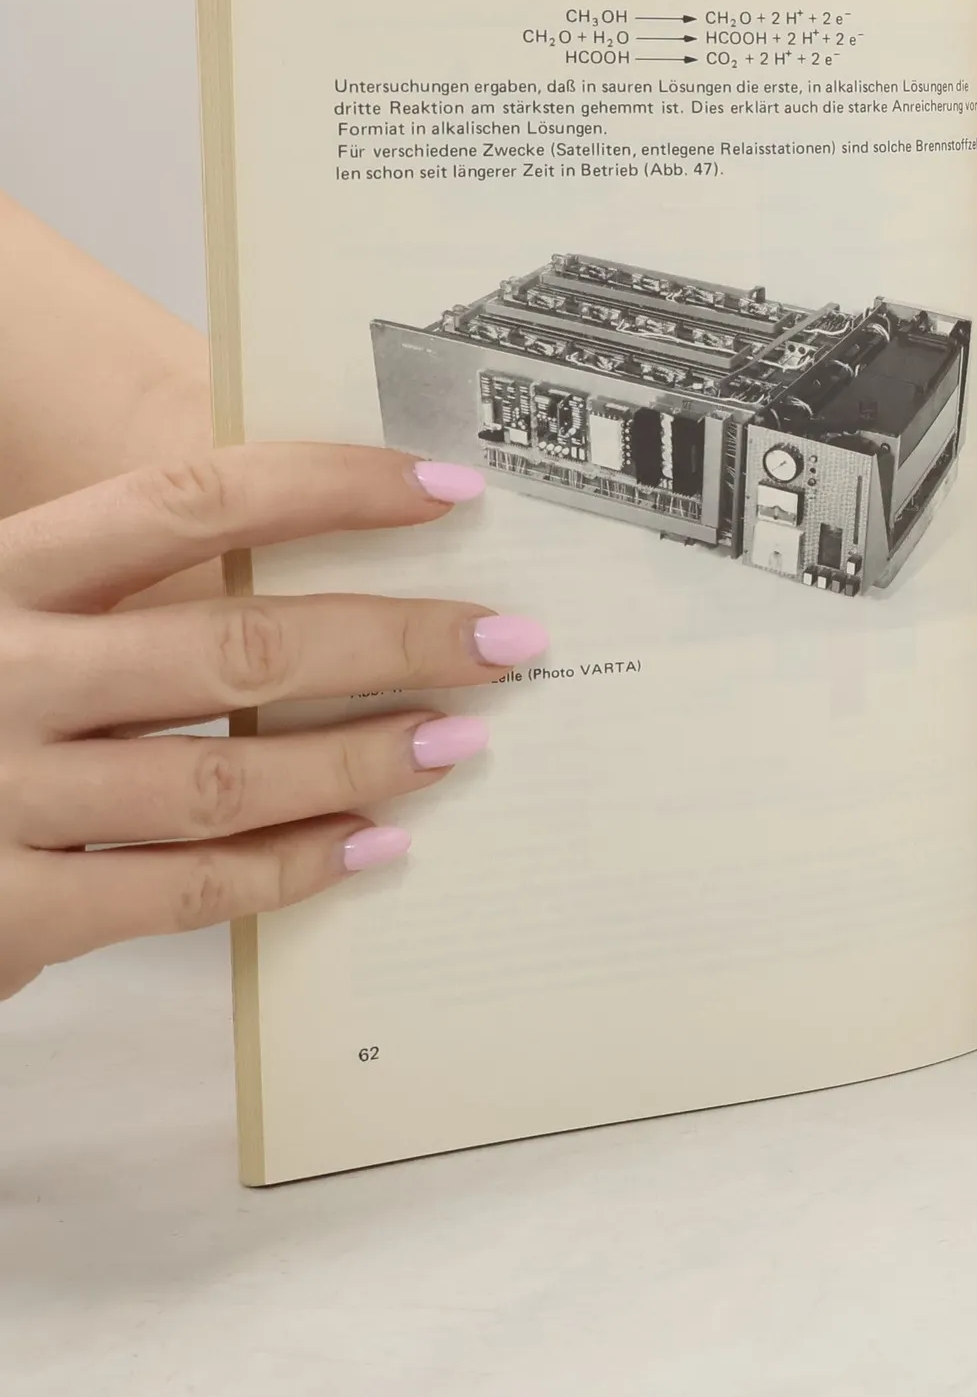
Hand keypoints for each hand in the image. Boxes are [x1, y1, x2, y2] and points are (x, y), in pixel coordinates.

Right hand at [0, 445, 544, 1000]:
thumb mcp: (19, 611)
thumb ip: (128, 586)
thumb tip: (318, 546)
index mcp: (4, 570)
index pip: (193, 497)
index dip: (332, 487)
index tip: (449, 489)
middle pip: (238, 643)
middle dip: (393, 640)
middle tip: (506, 640)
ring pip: (225, 774)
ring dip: (362, 758)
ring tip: (462, 739)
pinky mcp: (5, 908)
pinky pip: (185, 889)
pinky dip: (293, 867)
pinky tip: (375, 844)